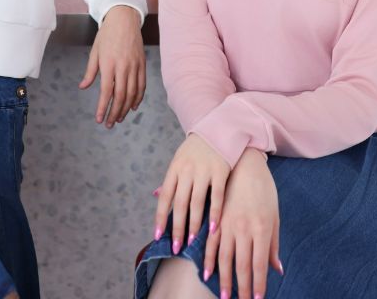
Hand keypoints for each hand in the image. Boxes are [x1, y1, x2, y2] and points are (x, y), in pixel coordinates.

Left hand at [79, 5, 144, 126]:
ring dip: (126, 109)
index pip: (106, 92)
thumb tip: (83, 87)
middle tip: (110, 124)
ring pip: (132, 93)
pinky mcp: (142, 65)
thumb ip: (90, 71)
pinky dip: (138, 98)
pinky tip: (133, 106)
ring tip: (119, 118)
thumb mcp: (95, 52)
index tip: (99, 119)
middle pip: (120, 96)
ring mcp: (135, 66)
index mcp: (108, 64)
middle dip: (115, 113)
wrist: (124, 20)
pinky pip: (142, 86)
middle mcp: (123, 67)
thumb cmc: (106, 35)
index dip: (103, 108)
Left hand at [154, 133, 229, 254]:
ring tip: (192, 242)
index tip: (158, 236)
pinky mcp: (220, 172)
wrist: (216, 129)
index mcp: (174, 170)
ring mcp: (203, 171)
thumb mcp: (178, 161)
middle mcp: (186, 171)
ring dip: (194, 224)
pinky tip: (213, 228)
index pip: (165, 197)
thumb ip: (171, 180)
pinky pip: (217, 196)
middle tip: (176, 247)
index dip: (161, 217)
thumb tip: (156, 196)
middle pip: (180, 203)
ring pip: (197, 202)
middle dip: (177, 227)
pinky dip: (215, 213)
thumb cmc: (194, 151)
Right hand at [207, 148, 282, 298]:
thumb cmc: (263, 189)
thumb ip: (273, 243)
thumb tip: (277, 269)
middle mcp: (243, 228)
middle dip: (242, 288)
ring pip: (223, 256)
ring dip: (223, 278)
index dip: (258, 285)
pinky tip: (206, 271)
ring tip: (223, 295)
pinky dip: (207, 258)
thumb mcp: (273, 215)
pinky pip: (209, 241)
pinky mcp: (215, 215)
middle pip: (241, 265)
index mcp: (261, 229)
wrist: (243, 161)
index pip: (259, 265)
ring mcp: (227, 222)